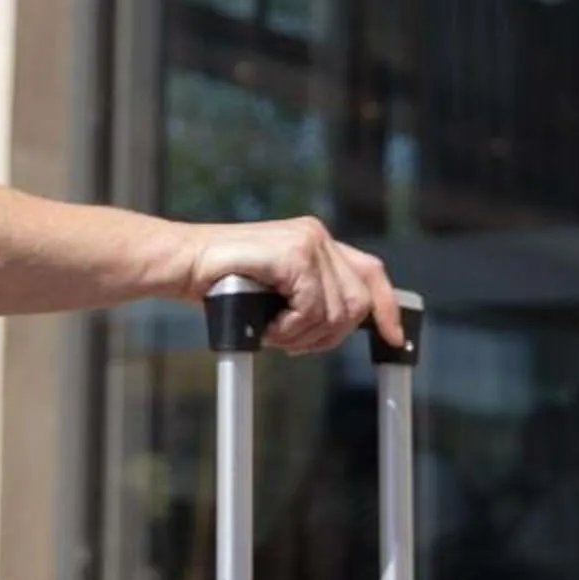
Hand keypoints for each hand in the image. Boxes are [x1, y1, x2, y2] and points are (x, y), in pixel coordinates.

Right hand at [185, 219, 404, 355]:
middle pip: (357, 302)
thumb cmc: (223, 283)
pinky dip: (291, 328)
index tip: (394, 339)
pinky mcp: (293, 252)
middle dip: (329, 336)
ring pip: (337, 311)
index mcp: (317, 243)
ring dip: (304, 335)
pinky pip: (313, 308)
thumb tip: (341, 326)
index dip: (386, 309)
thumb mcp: (276, 293)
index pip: (370, 273)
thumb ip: (309, 298)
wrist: (184, 263)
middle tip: (292, 343)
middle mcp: (318, 236)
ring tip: (273, 333)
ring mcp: (307, 241)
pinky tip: (269, 327)